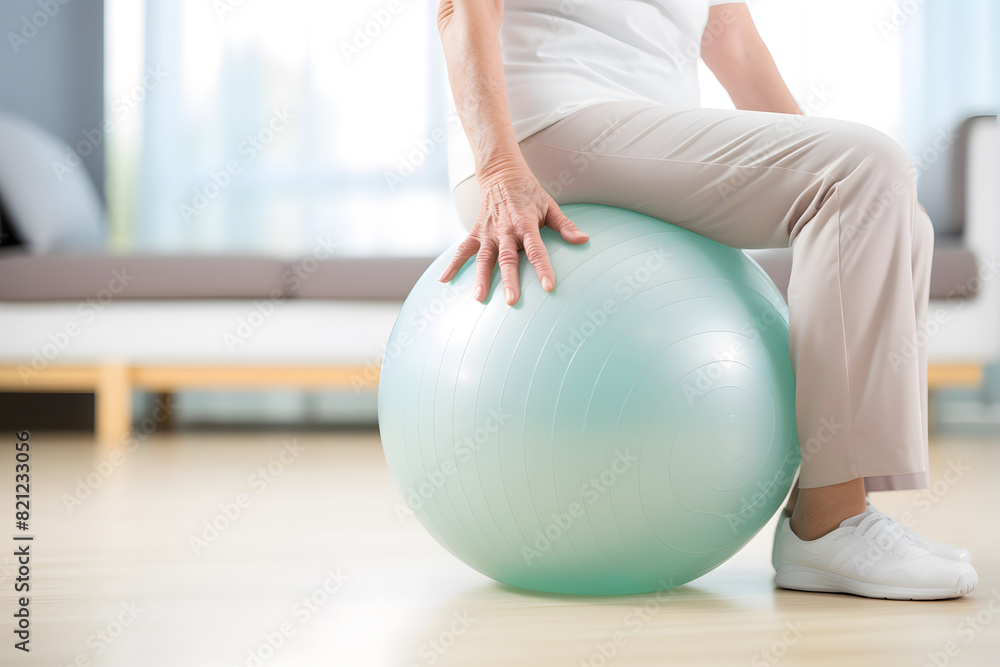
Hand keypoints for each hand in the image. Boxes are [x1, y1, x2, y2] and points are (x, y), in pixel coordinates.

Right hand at [438, 166, 589, 304]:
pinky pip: (462, 250)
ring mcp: (488, 232)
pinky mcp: (475, 233)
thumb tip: (584, 240)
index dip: (543, 268)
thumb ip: (565, 226)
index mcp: (525, 224)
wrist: (502, 175)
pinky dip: (452, 265)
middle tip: (510, 300)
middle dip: (509, 280)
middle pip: (507, 258)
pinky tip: (444, 281)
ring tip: (479, 298)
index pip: (536, 250)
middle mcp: (505, 230)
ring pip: (483, 258)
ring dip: (480, 278)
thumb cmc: (529, 193)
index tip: (548, 286)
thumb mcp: (550, 206)